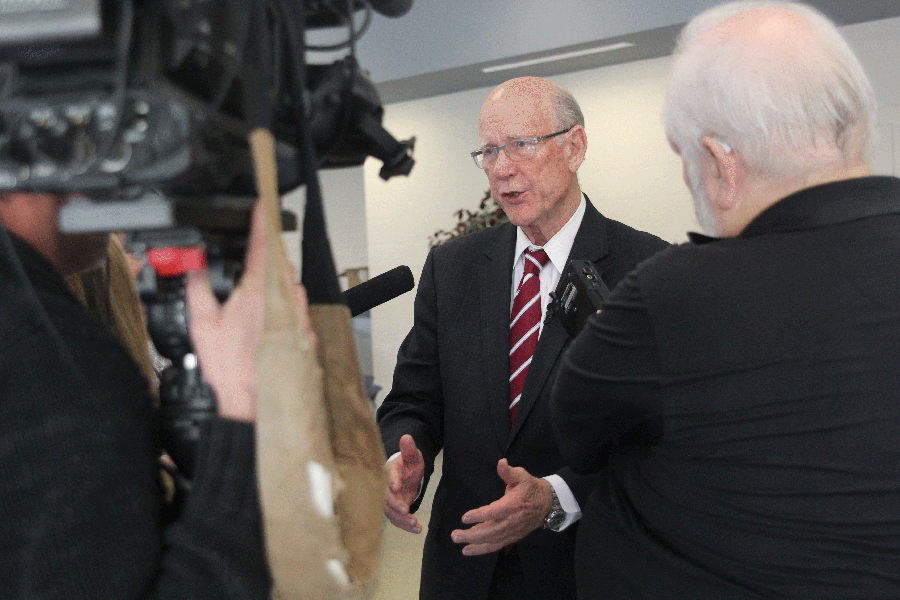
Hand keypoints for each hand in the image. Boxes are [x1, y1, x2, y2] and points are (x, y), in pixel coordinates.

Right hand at [185, 199, 312, 421]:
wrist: (254, 404)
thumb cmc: (232, 370)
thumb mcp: (201, 324)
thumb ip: (197, 286)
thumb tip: (194, 265)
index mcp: (258, 290)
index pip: (263, 242)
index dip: (262, 219)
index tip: (261, 204)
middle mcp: (284, 298)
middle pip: (278, 262)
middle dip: (263, 258)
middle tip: (246, 264)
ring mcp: (298, 314)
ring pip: (288, 284)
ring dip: (272, 283)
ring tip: (250, 300)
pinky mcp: (305, 330)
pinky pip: (294, 306)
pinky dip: (281, 304)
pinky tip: (263, 320)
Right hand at [384, 434, 424, 532]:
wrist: (407, 473)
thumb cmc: (409, 463)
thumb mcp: (413, 455)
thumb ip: (409, 449)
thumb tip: (407, 437)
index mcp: (390, 470)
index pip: (389, 474)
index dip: (392, 480)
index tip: (396, 486)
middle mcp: (386, 486)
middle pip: (387, 497)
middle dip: (395, 505)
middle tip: (406, 511)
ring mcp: (389, 499)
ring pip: (391, 512)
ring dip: (402, 519)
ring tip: (415, 524)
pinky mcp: (394, 509)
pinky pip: (397, 519)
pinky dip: (406, 525)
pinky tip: (417, 529)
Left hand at [450, 459, 552, 555]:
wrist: (547, 504)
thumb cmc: (531, 488)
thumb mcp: (522, 476)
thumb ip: (509, 472)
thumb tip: (501, 462)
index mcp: (514, 505)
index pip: (495, 512)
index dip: (480, 516)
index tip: (465, 517)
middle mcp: (513, 521)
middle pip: (491, 531)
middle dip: (472, 535)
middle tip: (455, 535)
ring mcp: (513, 531)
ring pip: (492, 541)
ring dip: (474, 544)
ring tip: (458, 541)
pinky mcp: (512, 537)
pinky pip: (496, 545)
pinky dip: (482, 549)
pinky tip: (468, 550)